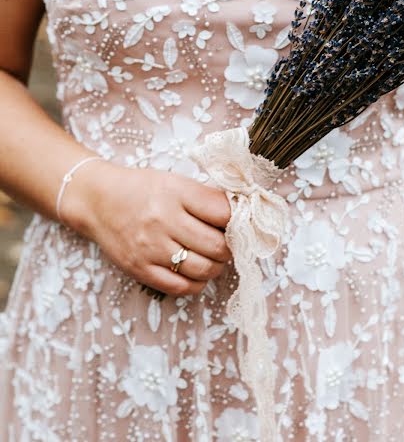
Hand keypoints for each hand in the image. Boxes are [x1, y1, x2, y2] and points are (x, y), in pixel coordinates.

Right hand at [63, 161, 231, 296]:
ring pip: (204, 269)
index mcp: (175, 192)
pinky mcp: (140, 270)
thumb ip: (205, 197)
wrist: (97, 201)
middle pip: (217, 245)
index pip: (223, 212)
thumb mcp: (174, 181)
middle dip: (230, 247)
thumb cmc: (141, 188)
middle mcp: (163, 220)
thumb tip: (240, 214)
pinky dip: (197, 283)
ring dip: (217, 267)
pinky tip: (197, 272)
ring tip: (213, 257)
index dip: (237, 219)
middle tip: (228, 243)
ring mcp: (151, 248)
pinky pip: (181, 287)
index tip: (237, 221)